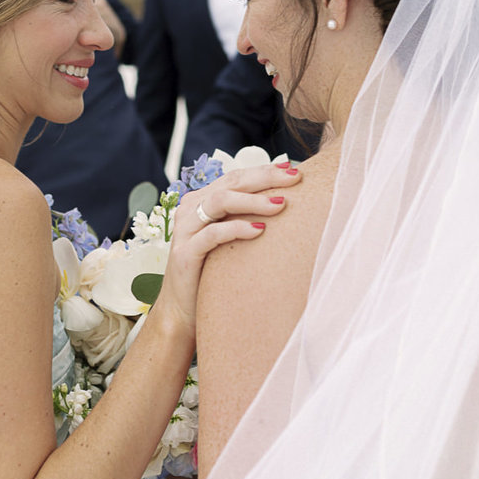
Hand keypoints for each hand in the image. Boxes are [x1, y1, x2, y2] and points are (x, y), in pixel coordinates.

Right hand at [153, 161, 303, 328]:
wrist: (183, 308)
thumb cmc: (212, 271)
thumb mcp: (228, 239)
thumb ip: (243, 218)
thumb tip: (283, 202)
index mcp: (201, 201)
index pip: (235, 177)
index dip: (264, 170)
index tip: (293, 170)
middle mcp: (190, 209)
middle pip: (230, 182)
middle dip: (264, 177)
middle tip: (294, 178)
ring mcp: (185, 229)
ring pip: (220, 202)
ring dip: (252, 201)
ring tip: (280, 205)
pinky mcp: (185, 252)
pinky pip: (213, 233)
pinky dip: (237, 228)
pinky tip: (259, 231)